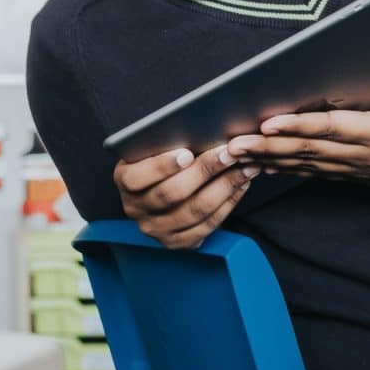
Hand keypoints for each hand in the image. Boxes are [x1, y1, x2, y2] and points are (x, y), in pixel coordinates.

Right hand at [113, 143, 256, 249]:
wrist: (161, 190)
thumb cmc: (161, 157)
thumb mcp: (153, 147)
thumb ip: (166, 140)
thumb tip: (198, 126)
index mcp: (124, 181)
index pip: (137, 178)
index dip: (162, 166)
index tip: (187, 153)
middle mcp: (136, 209)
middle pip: (172, 194)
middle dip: (205, 171)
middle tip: (230, 153)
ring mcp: (156, 229)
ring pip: (195, 210)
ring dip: (225, 186)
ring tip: (245, 166)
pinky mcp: (178, 242)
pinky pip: (208, 224)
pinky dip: (229, 203)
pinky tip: (241, 184)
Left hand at [225, 67, 369, 200]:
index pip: (333, 130)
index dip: (299, 127)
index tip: (269, 124)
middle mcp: (366, 155)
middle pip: (308, 150)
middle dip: (267, 147)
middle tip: (230, 144)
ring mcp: (359, 167)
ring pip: (305, 164)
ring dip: (267, 160)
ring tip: (232, 156)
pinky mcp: (358, 173)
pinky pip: (315, 172)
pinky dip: (286, 169)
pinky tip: (261, 167)